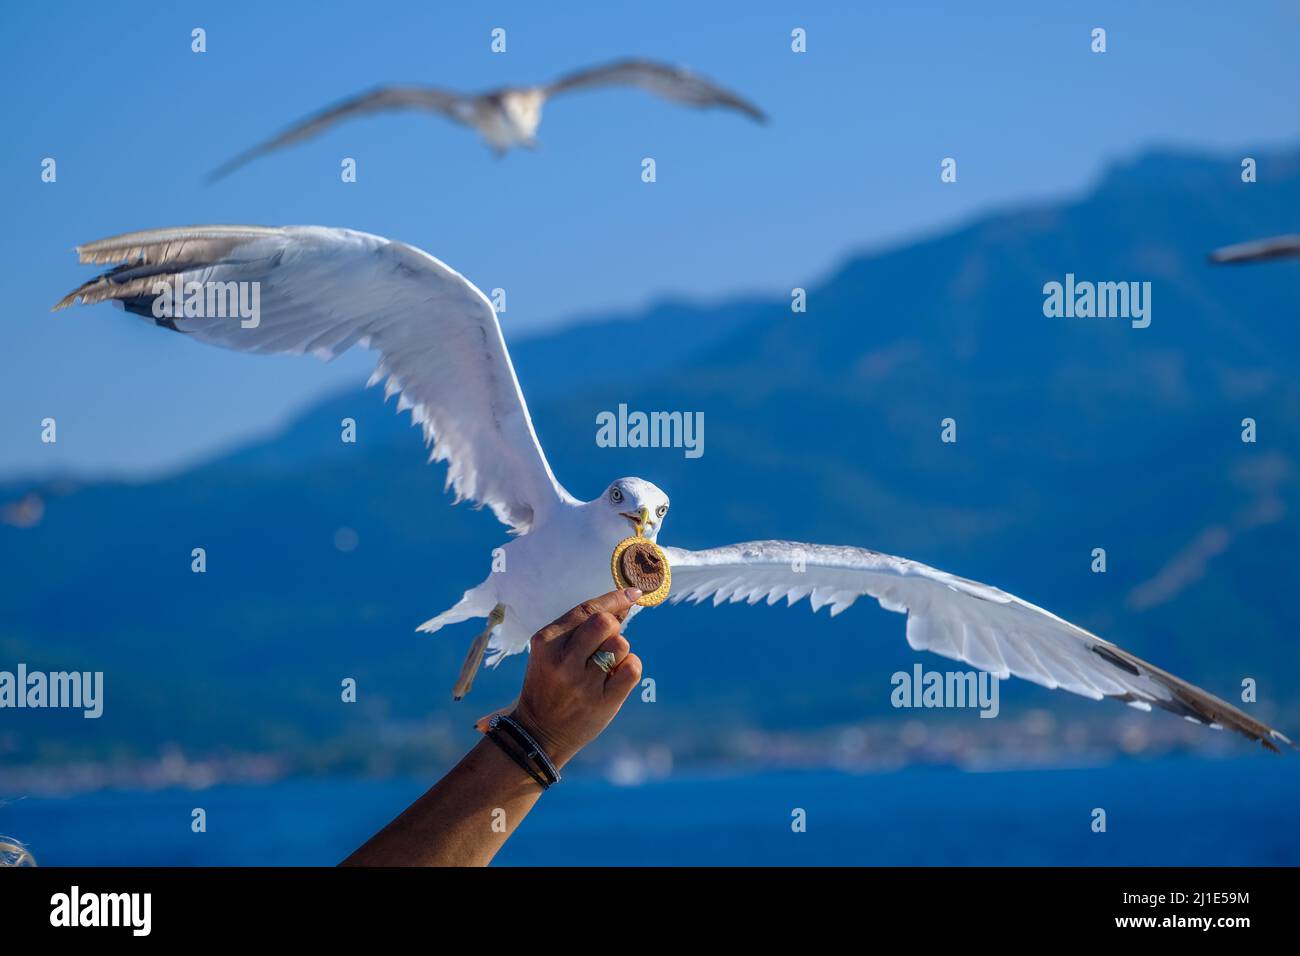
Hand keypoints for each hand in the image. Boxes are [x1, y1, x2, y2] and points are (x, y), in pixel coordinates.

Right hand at [510, 588, 644, 767]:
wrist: (538, 733)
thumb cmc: (550, 684)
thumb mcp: (553, 652)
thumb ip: (582, 628)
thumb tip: (623, 600)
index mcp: (546, 642)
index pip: (586, 609)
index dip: (614, 597)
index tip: (633, 592)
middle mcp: (563, 661)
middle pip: (605, 622)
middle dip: (613, 626)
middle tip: (606, 641)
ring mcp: (583, 683)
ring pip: (621, 644)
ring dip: (619, 651)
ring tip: (604, 666)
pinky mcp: (603, 702)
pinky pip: (632, 668)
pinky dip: (630, 668)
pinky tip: (615, 678)